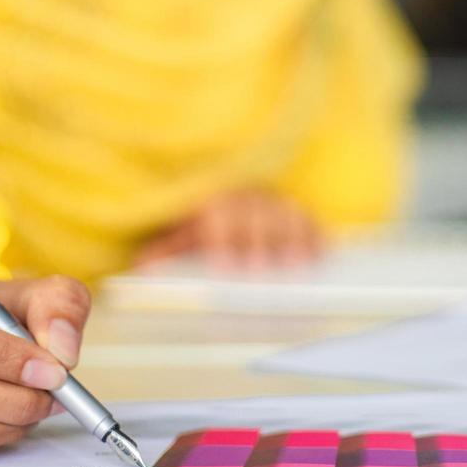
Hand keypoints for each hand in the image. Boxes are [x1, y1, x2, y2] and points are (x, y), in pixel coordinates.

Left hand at [134, 190, 322, 270]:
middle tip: (261, 271)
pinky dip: (316, 234)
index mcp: (216, 201)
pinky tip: (323, 253)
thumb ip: (165, 249)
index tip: (224, 268)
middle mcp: (246, 197)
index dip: (223, 241)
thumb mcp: (181, 233)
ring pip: (286, 213)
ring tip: (299, 268)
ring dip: (294, 239)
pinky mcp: (295, 210)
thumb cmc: (202, 222)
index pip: (220, 217)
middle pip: (256, 215)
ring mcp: (273, 201)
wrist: (225, 195)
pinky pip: (309, 217)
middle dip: (260, 242)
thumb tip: (142, 264)